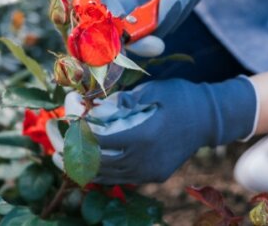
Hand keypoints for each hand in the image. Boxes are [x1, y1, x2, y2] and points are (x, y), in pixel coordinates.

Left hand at [47, 77, 256, 183]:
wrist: (210, 118)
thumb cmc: (180, 97)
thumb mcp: (151, 90)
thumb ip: (122, 100)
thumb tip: (95, 107)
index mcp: (144, 135)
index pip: (101, 140)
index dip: (81, 133)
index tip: (69, 123)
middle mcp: (145, 159)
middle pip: (100, 163)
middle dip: (76, 155)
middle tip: (58, 147)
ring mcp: (150, 171)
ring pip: (109, 175)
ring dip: (86, 166)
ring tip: (67, 157)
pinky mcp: (154, 176)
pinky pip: (122, 178)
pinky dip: (104, 172)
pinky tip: (91, 163)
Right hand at [66, 0, 211, 56]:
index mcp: (102, 28)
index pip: (119, 47)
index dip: (137, 48)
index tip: (155, 45)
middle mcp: (127, 34)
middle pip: (154, 33)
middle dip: (170, 10)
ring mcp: (149, 27)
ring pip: (173, 20)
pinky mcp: (165, 16)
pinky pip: (184, 9)